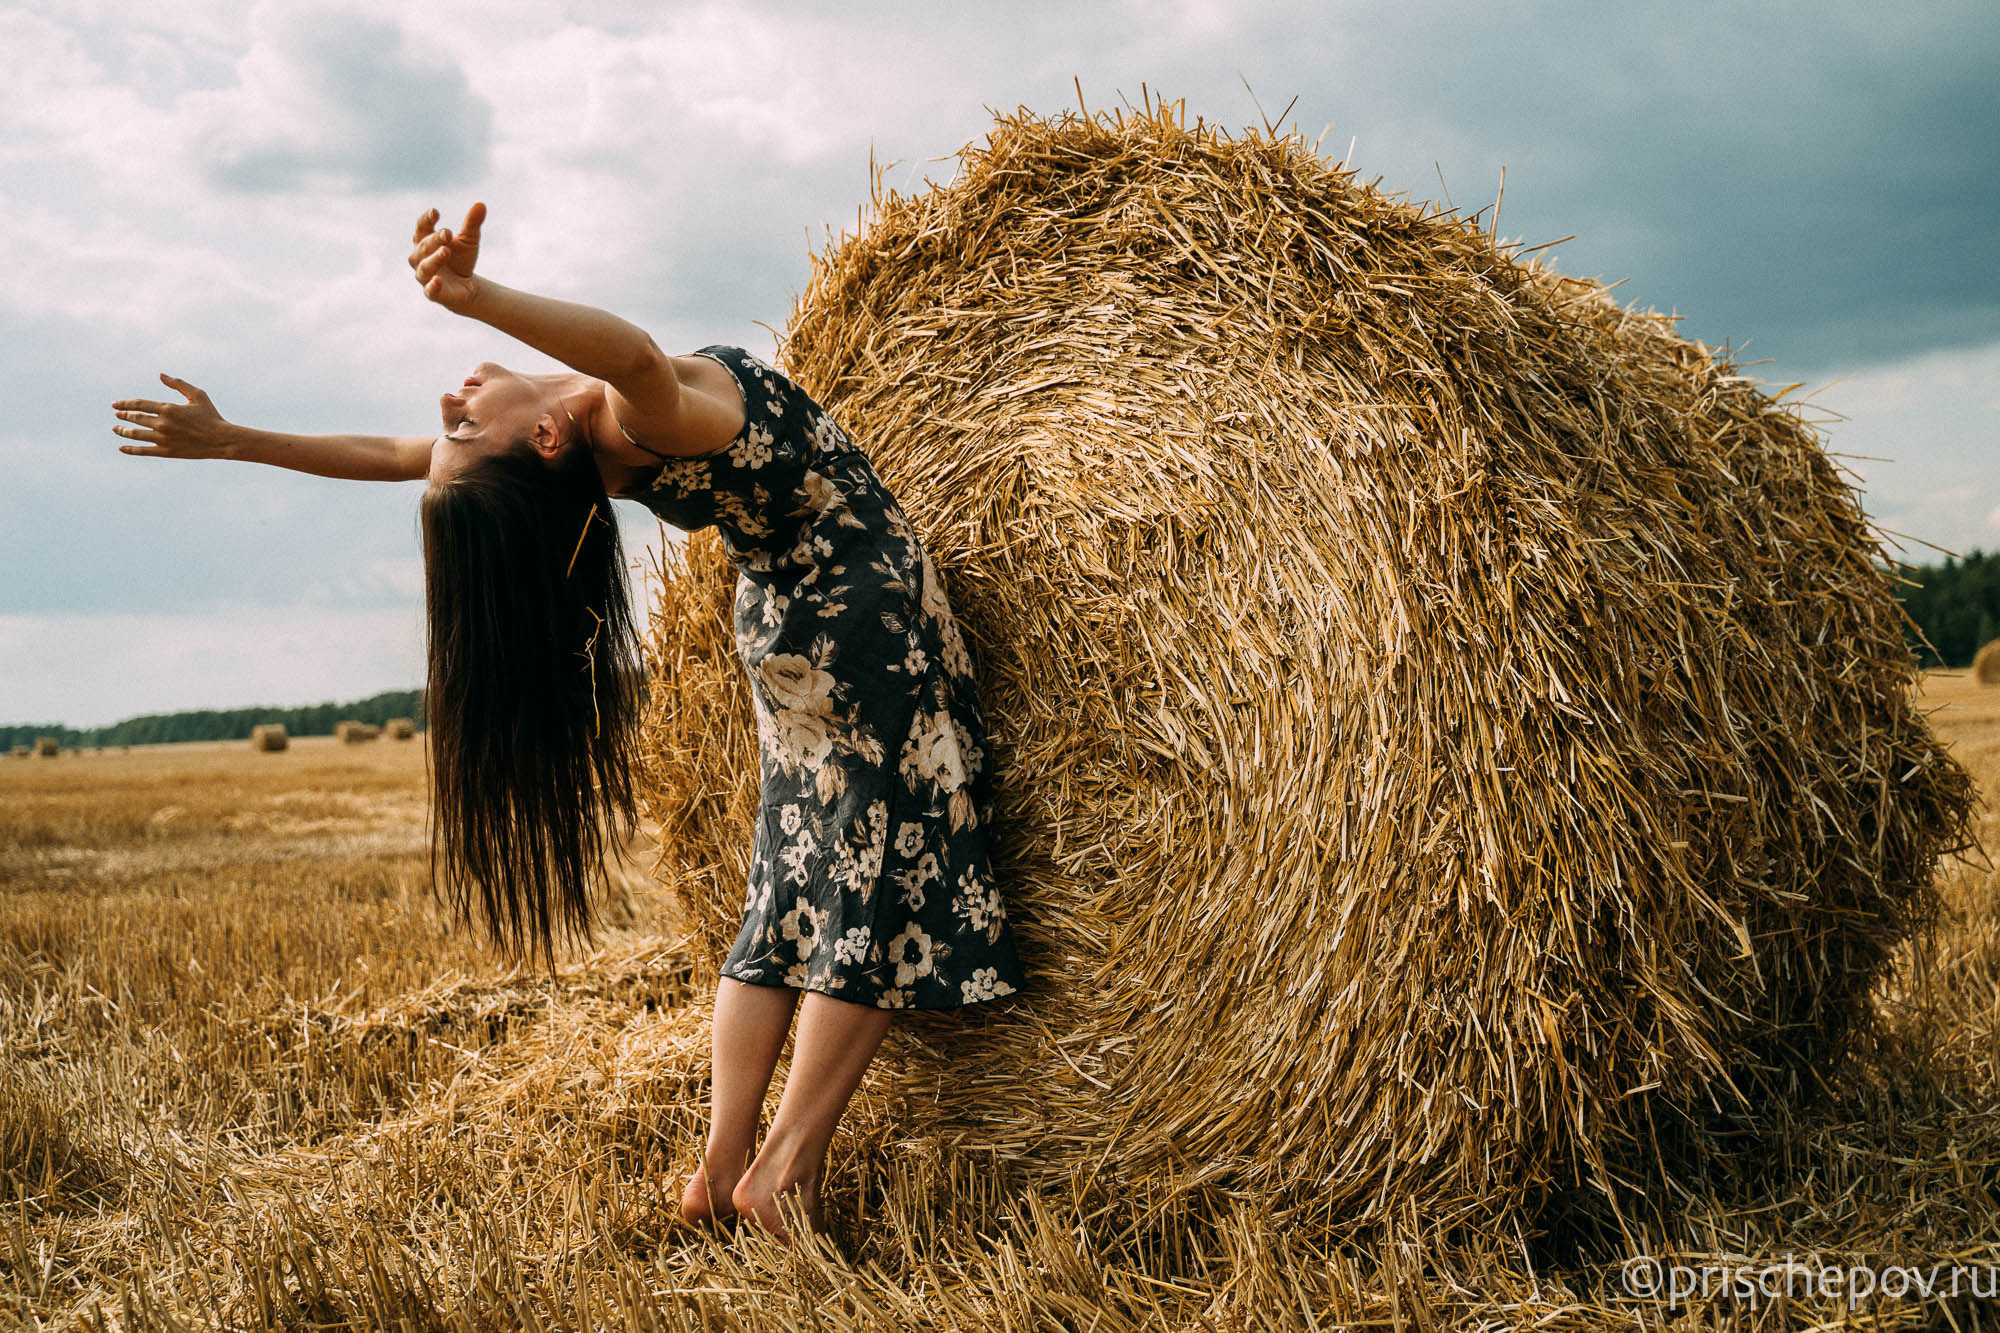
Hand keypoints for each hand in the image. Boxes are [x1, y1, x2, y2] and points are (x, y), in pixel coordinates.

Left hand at [112, 375, 234, 458]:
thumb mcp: (198, 395)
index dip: (125, 404)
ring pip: (136, 434)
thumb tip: (161, 375)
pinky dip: (131, 449)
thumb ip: (178, 384)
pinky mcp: (167, 451)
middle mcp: (163, 423)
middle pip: (135, 418)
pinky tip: (122, 447)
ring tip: (116, 429)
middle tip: (117, 415)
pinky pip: (144, 451)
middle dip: (123, 416)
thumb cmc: (211, 416)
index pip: (139, 404)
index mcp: (168, 408)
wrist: (222, 440)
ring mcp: (163, 439)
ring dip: (123, 431)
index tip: (116, 405)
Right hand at [409, 202, 485, 311]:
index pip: (421, 228)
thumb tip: (481, 204)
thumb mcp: (469, 240)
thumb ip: (472, 223)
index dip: (426, 220)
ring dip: (434, 259)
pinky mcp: (433, 293)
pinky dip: (432, 286)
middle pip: (423, 246)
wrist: (466, 286)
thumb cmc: (461, 259)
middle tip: (447, 233)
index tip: (435, 212)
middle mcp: (420, 258)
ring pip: (424, 267)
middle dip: (434, 239)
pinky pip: (429, 290)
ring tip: (446, 251)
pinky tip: (438, 280)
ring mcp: (425, 276)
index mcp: (425, 241)